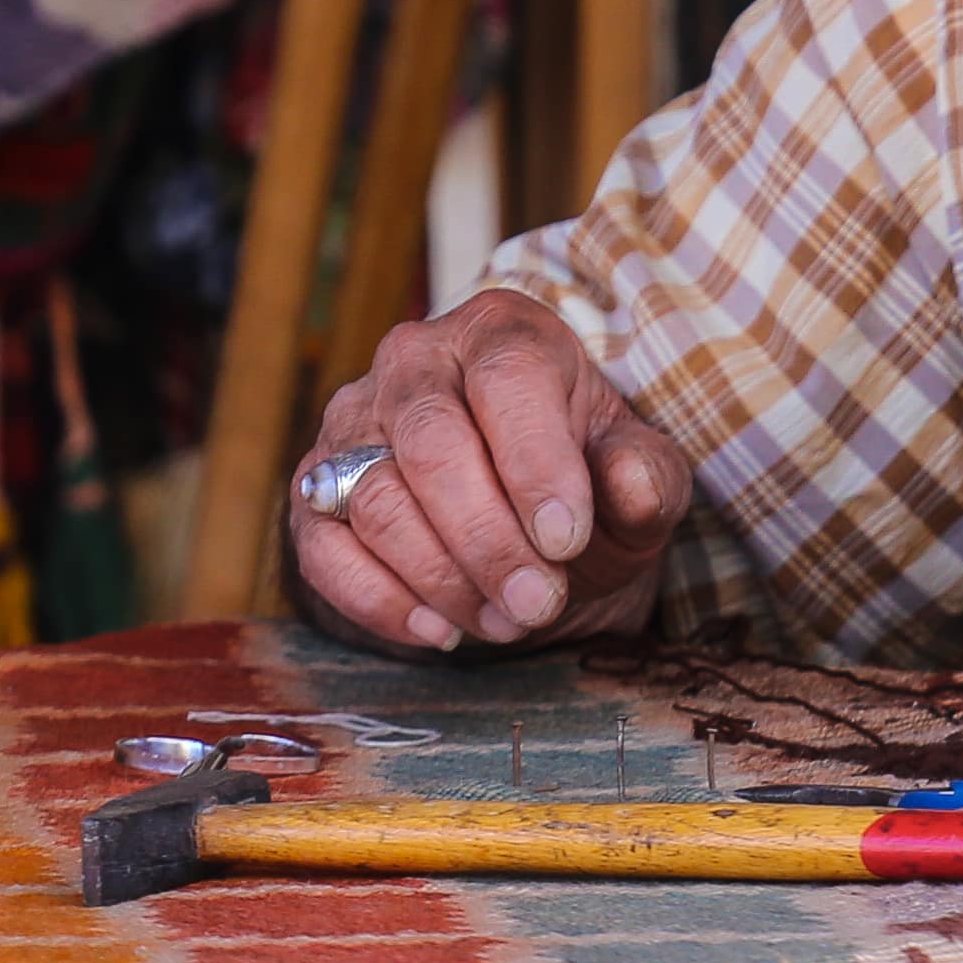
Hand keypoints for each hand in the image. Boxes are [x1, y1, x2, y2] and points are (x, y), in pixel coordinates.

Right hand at [286, 289, 691, 652]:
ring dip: (443, 577)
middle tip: (538, 602)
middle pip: (432, 441)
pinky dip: (381, 600)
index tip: (566, 540)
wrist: (519, 519)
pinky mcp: (316, 492)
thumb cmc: (581, 483)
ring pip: (375, 498)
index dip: (535, 463)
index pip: (507, 379)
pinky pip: (325, 548)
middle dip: (487, 538)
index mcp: (502, 332)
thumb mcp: (634, 476)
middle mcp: (415, 359)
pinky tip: (440, 629)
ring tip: (505, 620)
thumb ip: (645, 476)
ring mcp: (352, 424)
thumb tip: (630, 484)